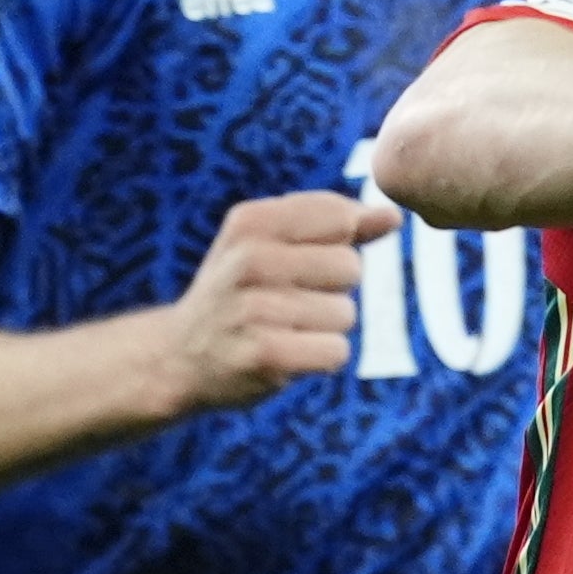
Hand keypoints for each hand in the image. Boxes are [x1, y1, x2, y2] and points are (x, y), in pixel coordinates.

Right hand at [163, 191, 378, 415]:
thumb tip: (392, 215)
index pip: (339, 217)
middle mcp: (249, 259)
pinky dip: (322, 357)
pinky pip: (336, 350)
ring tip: (284, 329)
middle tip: (290, 301)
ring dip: (325, 328)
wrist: (180, 356)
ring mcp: (255, 308)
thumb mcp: (271, 244)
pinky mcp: (265, 355)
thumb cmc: (240, 292)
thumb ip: (334, 225)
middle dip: (333, 289)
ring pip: (345, 313)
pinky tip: (290, 353)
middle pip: (350, 266)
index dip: (340, 242)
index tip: (306, 261)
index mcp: (250, 222)